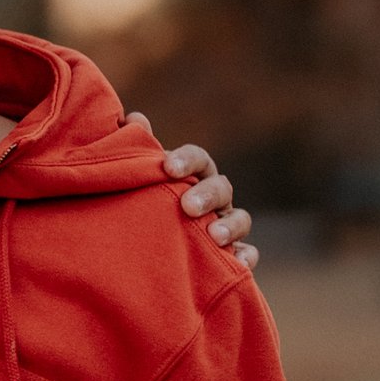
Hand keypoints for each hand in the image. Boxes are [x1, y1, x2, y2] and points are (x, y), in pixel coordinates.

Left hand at [129, 111, 257, 272]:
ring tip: (215, 235)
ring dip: (230, 225)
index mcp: (191, 174)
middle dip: (207, 195)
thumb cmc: (139, 204)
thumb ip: (136, 152)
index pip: (197, 159)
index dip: (186, 160)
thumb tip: (134, 118)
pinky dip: (246, 257)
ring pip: (240, 219)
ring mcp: (224, 224)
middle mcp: (212, 197)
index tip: (168, 168)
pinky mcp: (229, 254)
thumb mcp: (135, 181)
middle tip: (188, 206)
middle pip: (221, 187)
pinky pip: (246, 254)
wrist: (139, 247)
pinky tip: (238, 262)